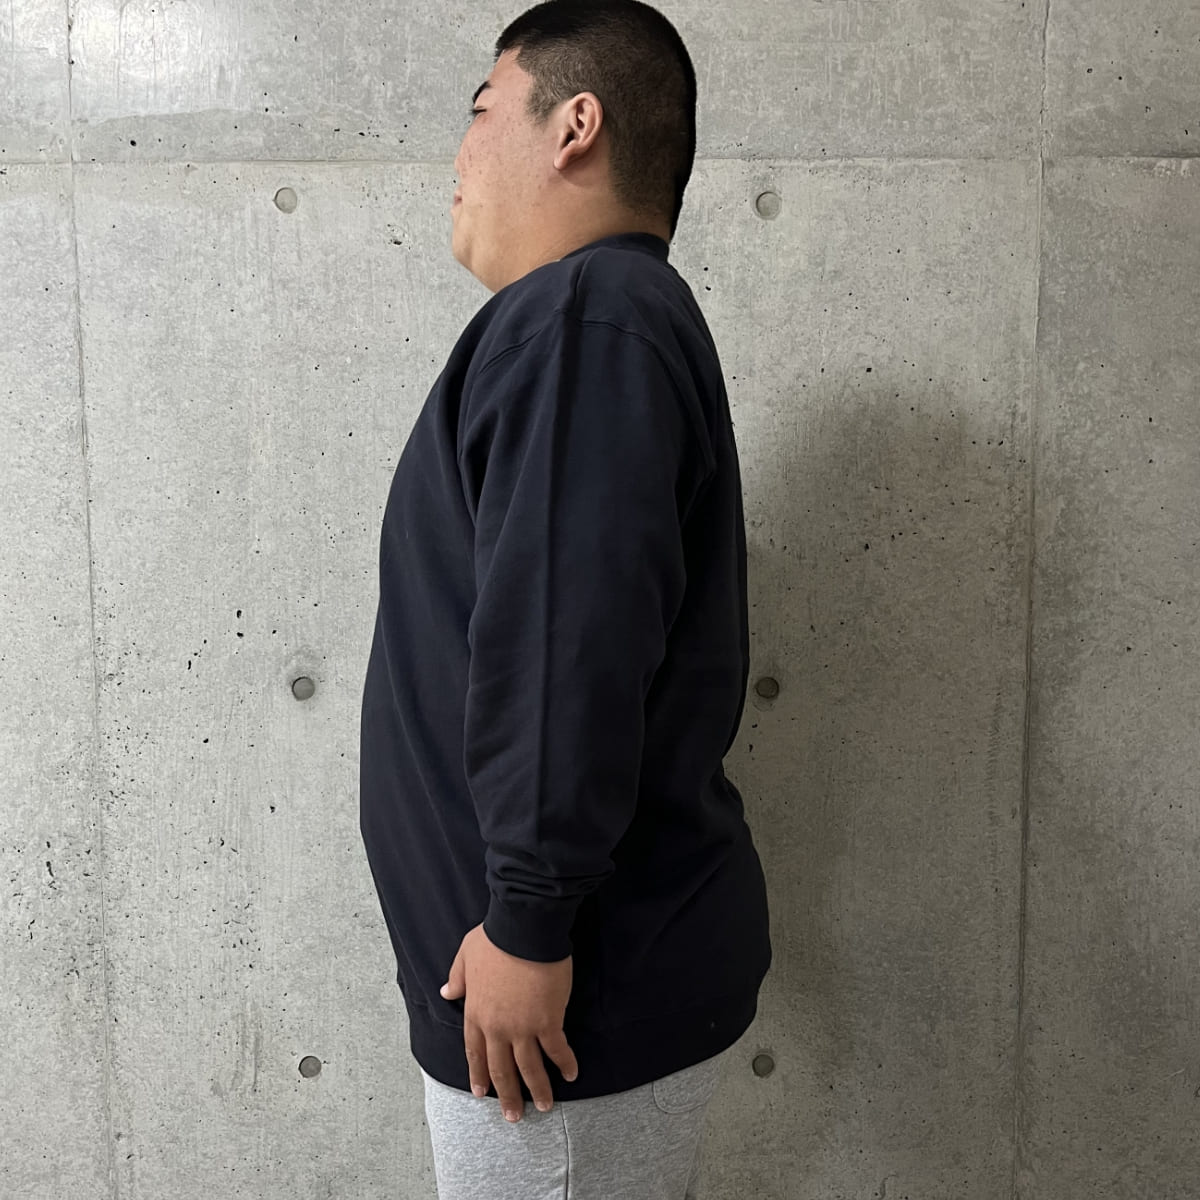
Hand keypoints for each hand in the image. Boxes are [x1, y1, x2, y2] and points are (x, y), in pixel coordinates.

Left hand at [440, 922, 578, 1121]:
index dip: (479, 1073)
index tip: (481, 1093)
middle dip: (508, 1095)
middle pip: (501, 1069)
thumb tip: (447, 992)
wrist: (523, 930)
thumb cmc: (495, 938)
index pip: (475, 1051)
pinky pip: (557, 1049)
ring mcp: (523, 1027)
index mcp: (476, 1012)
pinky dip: (564, 1064)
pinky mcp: (548, 1020)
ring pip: (529, 1067)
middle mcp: (497, 1027)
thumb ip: (457, 978)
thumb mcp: (465, 955)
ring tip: (546, 1106)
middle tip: (514, 1116)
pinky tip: (571, 1074)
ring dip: (538, 1089)